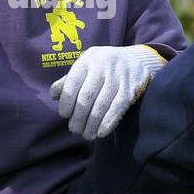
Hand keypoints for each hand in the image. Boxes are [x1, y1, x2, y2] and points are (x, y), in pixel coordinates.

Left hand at [50, 45, 165, 139]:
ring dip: (92, 123)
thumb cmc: (106, 66)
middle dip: (79, 116)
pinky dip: (108, 122)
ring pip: (102, 104)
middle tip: (74, 129)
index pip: (73, 82)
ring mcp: (119, 76)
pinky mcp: (131, 88)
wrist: (139, 60)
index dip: (67, 101)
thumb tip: (54, 95)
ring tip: (86, 135)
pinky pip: (118, 108)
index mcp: (88, 59)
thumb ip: (70, 80)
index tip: (64, 115)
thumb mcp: (87, 66)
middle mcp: (103, 65)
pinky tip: (101, 133)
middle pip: (87, 96)